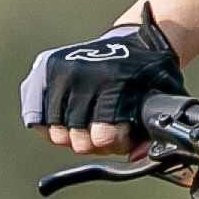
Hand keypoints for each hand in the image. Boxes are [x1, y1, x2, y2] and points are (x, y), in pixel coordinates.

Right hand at [22, 17, 185, 152]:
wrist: (132, 41)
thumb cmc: (148, 77)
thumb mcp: (162, 100)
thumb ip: (151, 133)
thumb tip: (136, 158)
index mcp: (114, 83)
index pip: (104, 137)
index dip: (115, 145)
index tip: (122, 138)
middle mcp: (83, 76)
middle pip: (78, 140)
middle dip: (94, 143)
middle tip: (105, 133)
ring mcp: (60, 72)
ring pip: (56, 132)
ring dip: (73, 136)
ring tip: (88, 126)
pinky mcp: (43, 70)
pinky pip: (36, 118)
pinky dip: (50, 125)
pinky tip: (67, 121)